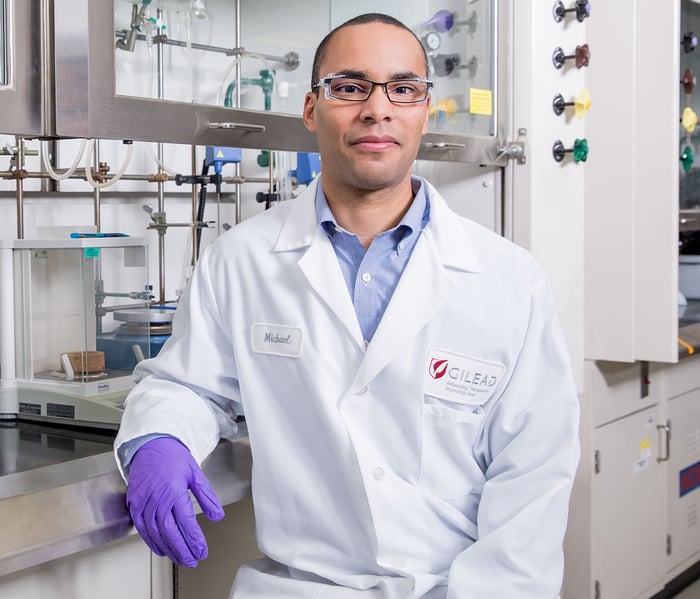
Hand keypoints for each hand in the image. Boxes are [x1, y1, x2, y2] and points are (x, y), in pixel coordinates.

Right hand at [126, 436, 224, 566]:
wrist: (151, 444)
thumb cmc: (173, 456)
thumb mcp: (196, 473)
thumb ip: (207, 496)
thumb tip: (217, 515)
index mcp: (174, 491)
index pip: (186, 523)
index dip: (195, 540)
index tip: (202, 550)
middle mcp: (157, 499)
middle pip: (170, 532)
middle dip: (182, 549)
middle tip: (192, 560)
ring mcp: (143, 502)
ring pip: (155, 533)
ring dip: (168, 549)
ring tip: (180, 558)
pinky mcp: (134, 503)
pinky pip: (141, 527)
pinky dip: (151, 541)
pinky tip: (160, 548)